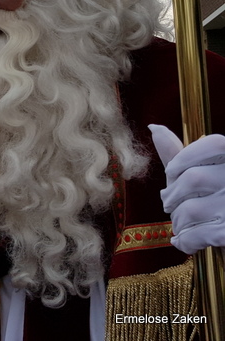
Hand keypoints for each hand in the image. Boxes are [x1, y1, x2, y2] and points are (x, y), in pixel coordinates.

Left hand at [150, 124, 224, 253]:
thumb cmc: (216, 203)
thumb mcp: (203, 175)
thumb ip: (180, 155)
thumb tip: (154, 128)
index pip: (213, 144)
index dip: (185, 158)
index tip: (171, 173)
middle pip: (194, 179)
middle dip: (172, 196)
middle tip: (169, 205)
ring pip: (191, 209)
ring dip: (178, 221)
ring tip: (180, 225)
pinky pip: (197, 234)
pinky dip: (185, 241)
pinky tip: (185, 242)